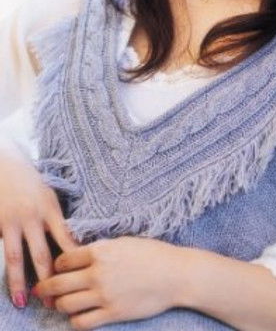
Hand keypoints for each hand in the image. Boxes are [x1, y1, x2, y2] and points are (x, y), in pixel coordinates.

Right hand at [0, 143, 76, 307]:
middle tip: (52, 302)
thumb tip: (72, 243)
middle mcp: (32, 216)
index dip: (71, 260)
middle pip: (42, 254)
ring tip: (22, 301)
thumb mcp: (49, 195)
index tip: (78, 278)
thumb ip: (56, 218)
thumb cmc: (30, 181)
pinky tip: (4, 283)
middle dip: (48, 280)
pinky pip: (1, 248)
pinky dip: (4, 265)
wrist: (3, 163)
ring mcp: (11, 221)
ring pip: (16, 257)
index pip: (65, 238)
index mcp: (50, 208)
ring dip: (19, 282)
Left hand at [34, 236, 187, 329]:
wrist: (175, 274)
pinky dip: (75, 320)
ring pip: (66, 304)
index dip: (56, 265)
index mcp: (101, 251)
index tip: (57, 268)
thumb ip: (100, 249)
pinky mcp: (112, 313)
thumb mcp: (123, 242)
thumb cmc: (152, 254)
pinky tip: (79, 315)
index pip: (64, 260)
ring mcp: (104, 295)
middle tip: (43, 290)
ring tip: (62, 303)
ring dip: (60, 304)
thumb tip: (79, 257)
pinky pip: (82, 322)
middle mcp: (98, 273)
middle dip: (46, 287)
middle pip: (58, 283)